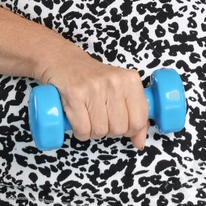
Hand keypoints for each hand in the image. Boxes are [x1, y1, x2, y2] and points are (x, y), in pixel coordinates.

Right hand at [36, 49, 150, 149]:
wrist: (65, 62)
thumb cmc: (95, 79)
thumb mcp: (121, 91)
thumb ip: (135, 115)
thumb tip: (140, 142)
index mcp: (130, 80)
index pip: (139, 120)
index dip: (130, 129)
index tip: (122, 123)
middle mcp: (114, 82)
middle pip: (119, 128)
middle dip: (110, 130)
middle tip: (102, 117)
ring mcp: (94, 87)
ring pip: (100, 131)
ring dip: (93, 131)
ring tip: (89, 116)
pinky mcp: (74, 94)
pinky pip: (83, 129)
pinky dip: (80, 132)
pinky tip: (79, 119)